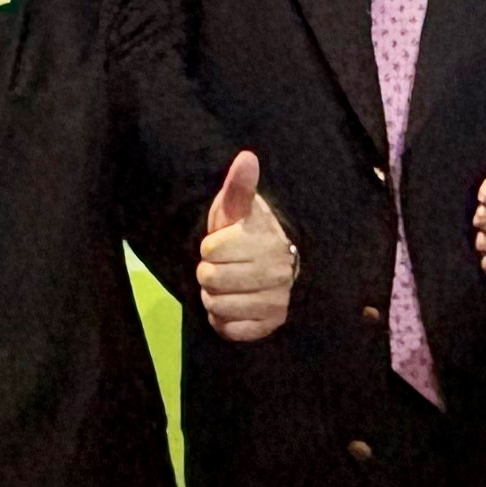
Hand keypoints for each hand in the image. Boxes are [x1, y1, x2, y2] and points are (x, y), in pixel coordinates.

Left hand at [195, 151, 297, 342]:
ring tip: (228, 286)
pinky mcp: (271, 325)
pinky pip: (230, 329)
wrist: (268, 266)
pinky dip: (223, 321)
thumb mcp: (236, 209)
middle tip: (222, 267)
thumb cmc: (244, 234)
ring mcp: (276, 301)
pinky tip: (234, 306)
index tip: (223, 245)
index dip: (209, 247)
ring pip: (217, 306)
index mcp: (266, 241)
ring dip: (214, 298)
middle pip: (210, 279)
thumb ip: (239, 187)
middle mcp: (277, 272)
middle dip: (208, 273)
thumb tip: (246, 157)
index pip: (210, 251)